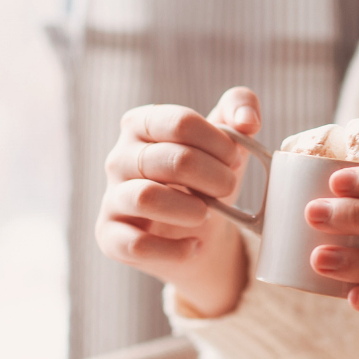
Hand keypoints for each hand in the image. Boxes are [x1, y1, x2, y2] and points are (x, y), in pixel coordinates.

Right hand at [95, 87, 260, 317]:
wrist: (198, 234)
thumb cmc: (207, 180)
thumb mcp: (226, 141)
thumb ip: (240, 109)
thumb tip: (247, 121)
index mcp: (141, 124)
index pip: (180, 122)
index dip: (218, 142)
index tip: (235, 158)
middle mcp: (118, 158)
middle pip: (170, 159)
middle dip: (213, 176)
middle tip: (228, 187)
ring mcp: (112, 198)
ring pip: (146, 197)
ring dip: (190, 208)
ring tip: (207, 214)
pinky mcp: (110, 237)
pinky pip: (136, 244)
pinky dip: (174, 249)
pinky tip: (193, 246)